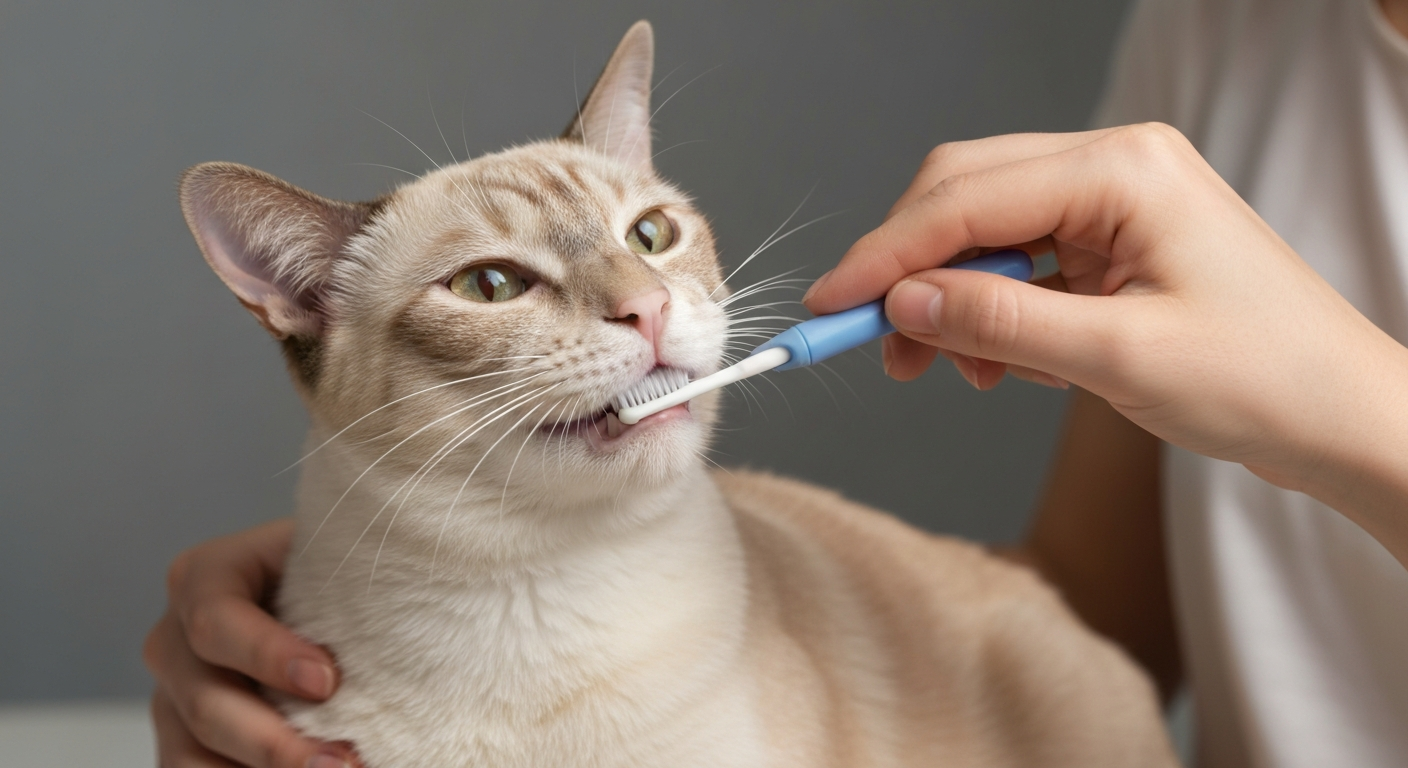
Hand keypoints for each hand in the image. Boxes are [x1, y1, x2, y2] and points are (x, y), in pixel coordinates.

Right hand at [144, 519, 359, 767]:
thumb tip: (409, 616)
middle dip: (275, 743)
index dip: (266, 654)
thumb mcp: (341, 557)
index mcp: (203, 578)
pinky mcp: (182, 742)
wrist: (323, 599)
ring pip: (194, 755)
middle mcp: (174, 641)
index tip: (327, 682)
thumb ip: (358, 578)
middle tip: (342, 762)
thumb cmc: (337, 574)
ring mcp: (172, 698)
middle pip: (206, 704)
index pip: (216, 620)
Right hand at [805, 124, 1407, 558]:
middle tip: (877, 345)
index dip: (886, 255)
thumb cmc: (1265, 381)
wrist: (1344, 420)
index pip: (967, 198)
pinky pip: (1021, 263)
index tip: (829, 307)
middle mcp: (1115, 168)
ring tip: (948, 369)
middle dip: (911, 272)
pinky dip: (991, 312)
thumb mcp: (1116, 359)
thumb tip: (902, 304)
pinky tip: (999, 362)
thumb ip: (998, 324)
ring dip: (950, 299)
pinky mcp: (1113, 244)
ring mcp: (1115, 203)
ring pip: (986, 231)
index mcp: (1124, 169)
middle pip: (966, 195)